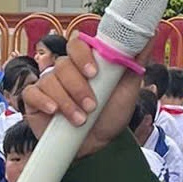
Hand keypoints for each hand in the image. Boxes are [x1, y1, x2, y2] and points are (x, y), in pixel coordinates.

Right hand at [21, 32, 142, 159]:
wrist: (99, 146)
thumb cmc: (112, 115)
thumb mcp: (129, 89)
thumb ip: (136, 61)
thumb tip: (150, 34)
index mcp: (86, 62)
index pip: (77, 44)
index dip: (82, 55)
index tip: (93, 73)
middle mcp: (66, 70)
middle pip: (63, 64)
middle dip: (78, 87)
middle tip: (91, 106)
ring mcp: (48, 84)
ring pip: (50, 80)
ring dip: (67, 101)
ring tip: (80, 120)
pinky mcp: (34, 100)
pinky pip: (32, 92)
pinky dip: (44, 101)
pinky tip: (54, 111)